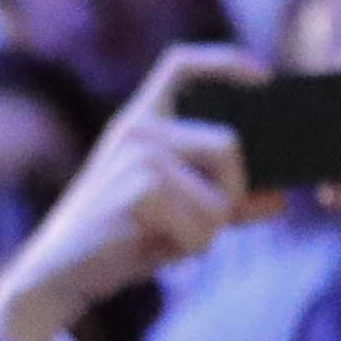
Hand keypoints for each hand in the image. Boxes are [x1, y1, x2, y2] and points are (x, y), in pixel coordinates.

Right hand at [0, 45, 262, 340]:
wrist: (59, 276)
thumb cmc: (120, 241)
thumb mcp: (180, 214)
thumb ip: (228, 200)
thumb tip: (281, 198)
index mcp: (141, 121)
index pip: (181, 65)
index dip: (226, 63)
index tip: (264, 79)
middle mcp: (138, 127)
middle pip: (231, 145)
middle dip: (232, 193)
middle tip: (198, 223)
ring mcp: (137, 152)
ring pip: (224, 188)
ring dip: (210, 226)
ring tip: (167, 236)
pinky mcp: (140, 186)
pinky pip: (206, 220)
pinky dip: (193, 245)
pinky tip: (155, 248)